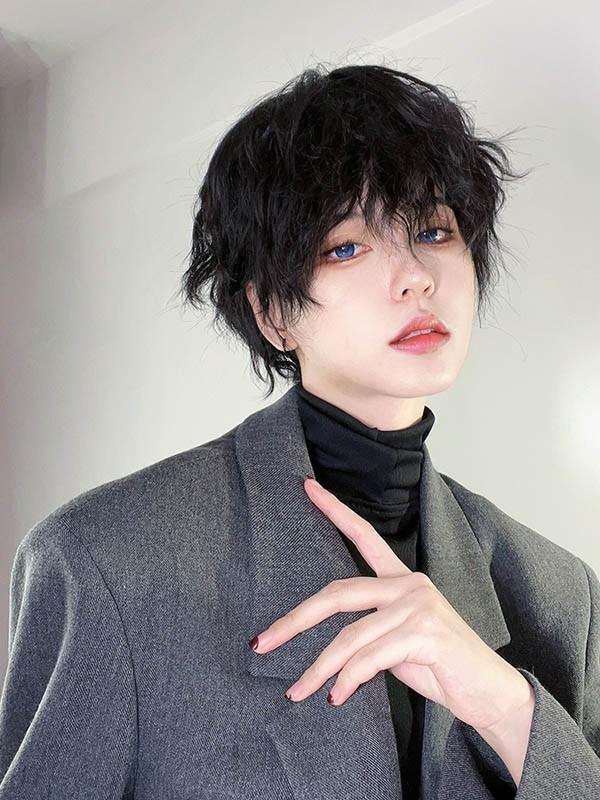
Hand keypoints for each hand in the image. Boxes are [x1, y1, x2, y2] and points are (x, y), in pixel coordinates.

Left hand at [249, 476, 532, 733]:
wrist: (491, 695)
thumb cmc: (443, 668)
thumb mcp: (398, 645)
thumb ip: (369, 633)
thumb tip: (329, 654)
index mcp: (402, 579)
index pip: (364, 535)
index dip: (334, 510)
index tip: (307, 487)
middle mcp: (410, 584)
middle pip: (338, 592)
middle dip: (294, 620)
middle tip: (263, 642)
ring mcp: (418, 606)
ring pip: (349, 636)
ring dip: (318, 669)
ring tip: (298, 692)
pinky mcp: (425, 632)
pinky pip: (370, 658)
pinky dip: (347, 681)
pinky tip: (337, 698)